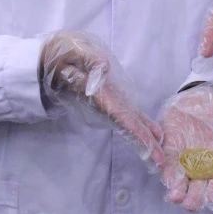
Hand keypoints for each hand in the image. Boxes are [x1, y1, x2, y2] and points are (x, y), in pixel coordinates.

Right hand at [40, 31, 163, 167]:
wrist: (50, 60)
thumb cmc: (61, 54)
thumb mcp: (72, 50)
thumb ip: (88, 59)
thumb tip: (103, 65)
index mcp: (98, 95)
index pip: (119, 117)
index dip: (134, 132)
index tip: (149, 146)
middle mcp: (105, 104)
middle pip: (127, 127)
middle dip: (144, 144)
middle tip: (161, 163)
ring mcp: (109, 102)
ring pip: (130, 124)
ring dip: (145, 139)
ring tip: (161, 155)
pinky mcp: (112, 98)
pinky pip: (129, 115)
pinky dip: (142, 125)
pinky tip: (155, 133)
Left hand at [160, 85, 212, 212]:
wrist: (199, 95)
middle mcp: (202, 166)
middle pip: (198, 189)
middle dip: (194, 199)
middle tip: (191, 203)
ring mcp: (185, 159)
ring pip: (181, 182)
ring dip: (178, 191)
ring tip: (177, 195)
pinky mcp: (169, 150)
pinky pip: (167, 165)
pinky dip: (167, 173)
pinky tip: (168, 180)